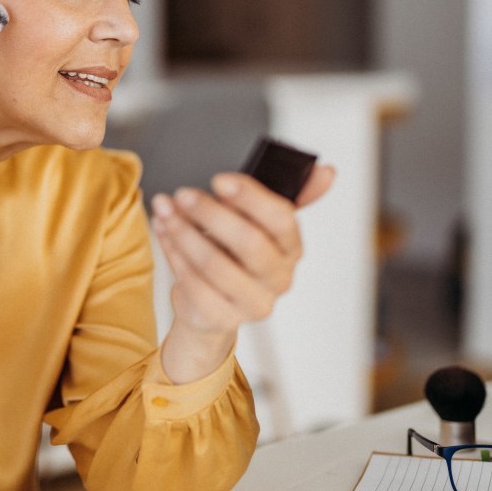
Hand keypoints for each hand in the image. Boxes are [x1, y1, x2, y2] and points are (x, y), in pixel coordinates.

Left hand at [151, 164, 334, 382]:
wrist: (210, 302)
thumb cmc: (235, 253)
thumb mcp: (260, 220)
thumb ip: (290, 195)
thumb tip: (326, 172)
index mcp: (292, 248)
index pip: (282, 219)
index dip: (251, 197)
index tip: (219, 180)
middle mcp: (279, 278)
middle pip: (248, 242)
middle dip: (210, 214)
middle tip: (183, 195)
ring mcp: (252, 303)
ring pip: (214, 264)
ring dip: (184, 232)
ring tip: (165, 210)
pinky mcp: (223, 318)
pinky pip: (193, 284)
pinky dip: (173, 254)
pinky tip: (164, 233)